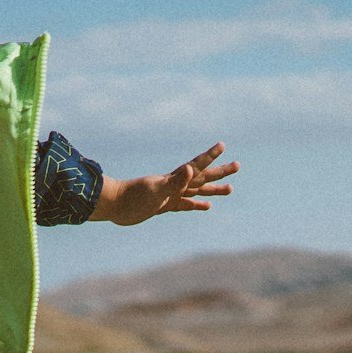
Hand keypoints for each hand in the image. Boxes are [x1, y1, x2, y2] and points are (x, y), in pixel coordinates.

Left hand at [91, 143, 237, 224]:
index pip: (197, 166)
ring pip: (197, 192)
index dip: (210, 156)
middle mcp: (175, 185)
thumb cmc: (133, 197)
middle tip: (238, 165)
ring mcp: (170, 195)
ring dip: (213, 190)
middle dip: (220, 172)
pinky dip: (197, 205)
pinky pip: (185, 204)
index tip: (223, 145)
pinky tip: (207, 207)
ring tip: (230, 189)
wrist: (113, 205)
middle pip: (203, 177)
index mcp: (175, 179)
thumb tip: (191, 169)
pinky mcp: (164, 206)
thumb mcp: (156, 190)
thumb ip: (175, 181)